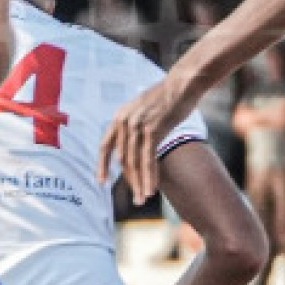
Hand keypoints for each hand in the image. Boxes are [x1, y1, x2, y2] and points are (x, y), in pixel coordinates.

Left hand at [98, 75, 188, 204]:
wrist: (182, 85)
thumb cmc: (166, 98)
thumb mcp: (143, 109)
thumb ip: (134, 125)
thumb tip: (132, 145)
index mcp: (119, 117)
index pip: (105, 146)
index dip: (102, 165)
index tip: (102, 181)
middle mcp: (124, 122)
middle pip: (123, 159)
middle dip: (129, 181)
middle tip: (135, 199)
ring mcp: (137, 127)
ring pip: (135, 163)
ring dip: (140, 183)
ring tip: (143, 199)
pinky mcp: (152, 131)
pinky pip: (148, 160)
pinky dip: (150, 177)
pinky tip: (152, 189)